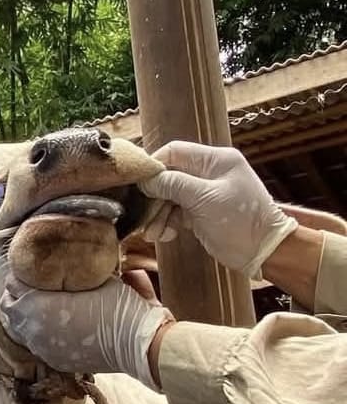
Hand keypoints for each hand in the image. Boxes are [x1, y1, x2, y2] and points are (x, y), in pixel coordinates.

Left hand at [0, 273, 173, 389]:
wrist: (139, 346)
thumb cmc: (121, 308)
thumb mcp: (101, 277)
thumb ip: (81, 268)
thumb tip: (78, 255)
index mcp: (39, 306)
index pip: (13, 285)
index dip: (20, 274)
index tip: (30, 268)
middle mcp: (34, 330)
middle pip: (9, 307)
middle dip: (17, 295)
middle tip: (31, 285)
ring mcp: (43, 349)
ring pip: (18, 328)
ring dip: (25, 315)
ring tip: (38, 305)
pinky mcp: (55, 361)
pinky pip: (35, 345)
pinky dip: (38, 333)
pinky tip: (51, 325)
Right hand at [139, 141, 295, 277]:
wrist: (263, 252)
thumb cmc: (241, 221)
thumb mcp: (205, 199)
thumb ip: (174, 185)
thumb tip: (146, 180)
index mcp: (216, 160)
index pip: (175, 152)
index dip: (155, 166)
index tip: (139, 186)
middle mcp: (209, 173)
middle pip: (169, 177)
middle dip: (156, 197)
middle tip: (145, 217)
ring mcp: (205, 193)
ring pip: (170, 197)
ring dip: (159, 214)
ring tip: (154, 233)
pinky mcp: (201, 213)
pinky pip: (176, 212)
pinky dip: (168, 223)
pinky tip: (166, 235)